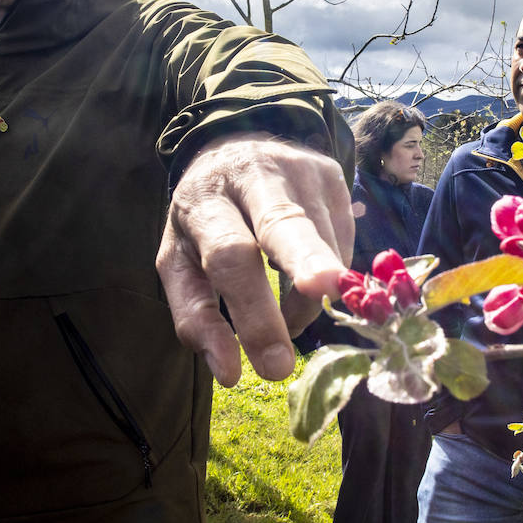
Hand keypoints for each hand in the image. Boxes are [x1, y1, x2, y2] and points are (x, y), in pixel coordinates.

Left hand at [159, 133, 353, 384]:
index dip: (252, 309)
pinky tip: (304, 275)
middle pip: (283, 223)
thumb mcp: (180, 264)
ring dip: (313, 297)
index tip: (273, 365)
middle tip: (324, 296)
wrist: (233, 149)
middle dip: (307, 263)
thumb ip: (196, 318)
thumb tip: (230, 373)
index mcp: (205, 202)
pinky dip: (329, 275)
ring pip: (322, 240)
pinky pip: (343, 239)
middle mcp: (253, 175)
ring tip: (290, 316)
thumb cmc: (203, 223)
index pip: (229, 255)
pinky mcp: (333, 173)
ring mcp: (299, 169)